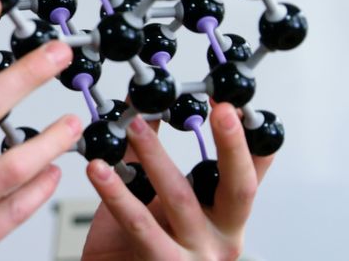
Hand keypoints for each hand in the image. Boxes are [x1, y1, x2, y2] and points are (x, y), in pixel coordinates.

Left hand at [82, 104, 274, 260]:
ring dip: (155, 155)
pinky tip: (98, 169)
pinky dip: (116, 192)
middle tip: (220, 110)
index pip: (250, 174)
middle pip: (238, 188)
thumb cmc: (134, 247)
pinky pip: (139, 223)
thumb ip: (151, 155)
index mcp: (225, 218)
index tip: (235, 103)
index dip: (249, 139)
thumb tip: (142, 106)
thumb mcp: (153, 195)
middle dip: (231, 146)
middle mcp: (220, 237)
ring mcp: (196, 254)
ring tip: (132, 123)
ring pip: (180, 198)